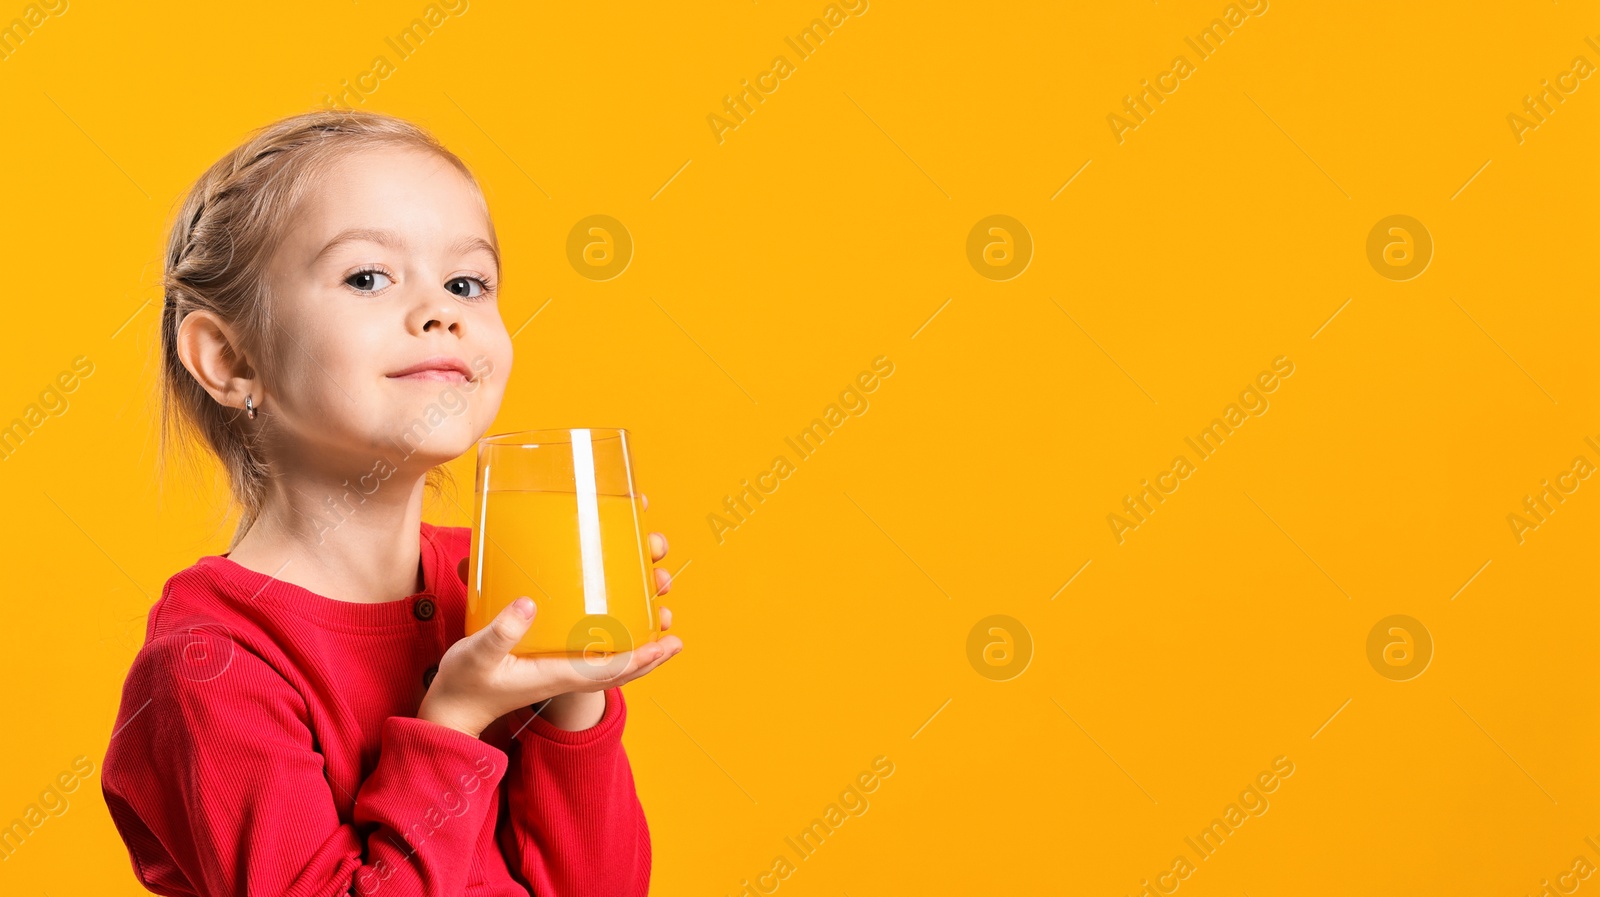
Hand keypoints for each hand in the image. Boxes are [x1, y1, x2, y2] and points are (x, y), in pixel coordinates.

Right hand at [418, 493, 681, 737]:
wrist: (451, 711)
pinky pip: (592, 664)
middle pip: (619, 672)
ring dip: (637, 656)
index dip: (640, 656)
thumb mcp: (476, 654)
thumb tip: (529, 603)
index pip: (610, 668)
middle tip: (676, 641)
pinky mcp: (550, 670)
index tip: (665, 644)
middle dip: (649, 657)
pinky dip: (613, 653)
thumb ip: (501, 632)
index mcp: (556, 675)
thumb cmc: (464, 684)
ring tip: (659, 638)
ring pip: (609, 670)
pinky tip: (617, 636)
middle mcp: (564, 677)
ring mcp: (558, 676)